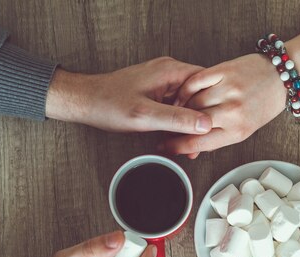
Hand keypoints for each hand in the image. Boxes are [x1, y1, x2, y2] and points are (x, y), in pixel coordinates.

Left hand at [45, 57, 212, 133]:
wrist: (84, 102)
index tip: (214, 124)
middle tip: (202, 139)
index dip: (213, 105)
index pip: (207, 83)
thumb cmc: (107, 104)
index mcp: (170, 71)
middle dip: (202, 117)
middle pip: (200, 94)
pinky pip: (176, 106)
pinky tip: (176, 137)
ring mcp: (162, 82)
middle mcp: (168, 72)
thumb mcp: (145, 116)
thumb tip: (205, 124)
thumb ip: (177, 119)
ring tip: (190, 143)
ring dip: (190, 122)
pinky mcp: (156, 92)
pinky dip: (178, 121)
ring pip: (189, 102)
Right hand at [160, 53, 285, 157]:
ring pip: (191, 101)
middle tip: (164, 130)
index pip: (199, 143)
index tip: (165, 148)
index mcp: (237, 131)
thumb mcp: (243, 130)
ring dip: (179, 107)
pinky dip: (184, 88)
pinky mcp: (224, 70)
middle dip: (173, 128)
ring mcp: (228, 89)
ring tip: (174, 111)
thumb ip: (217, 139)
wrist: (280, 77)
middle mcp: (232, 111)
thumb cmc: (262, 105)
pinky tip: (183, 94)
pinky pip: (194, 81)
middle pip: (191, 123)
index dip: (177, 147)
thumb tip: (192, 151)